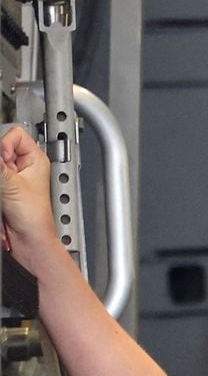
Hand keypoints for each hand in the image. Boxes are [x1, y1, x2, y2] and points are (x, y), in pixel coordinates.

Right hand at [0, 126, 54, 259]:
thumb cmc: (34, 217)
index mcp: (36, 159)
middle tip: (5, 181)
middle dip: (0, 165)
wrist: (29, 240)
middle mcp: (24, 166)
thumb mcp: (12, 185)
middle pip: (0, 150)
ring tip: (5, 193)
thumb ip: (0, 166)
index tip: (5, 161)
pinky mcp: (3, 188)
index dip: (5, 146)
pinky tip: (2, 197)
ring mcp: (12, 177)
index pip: (15, 135)